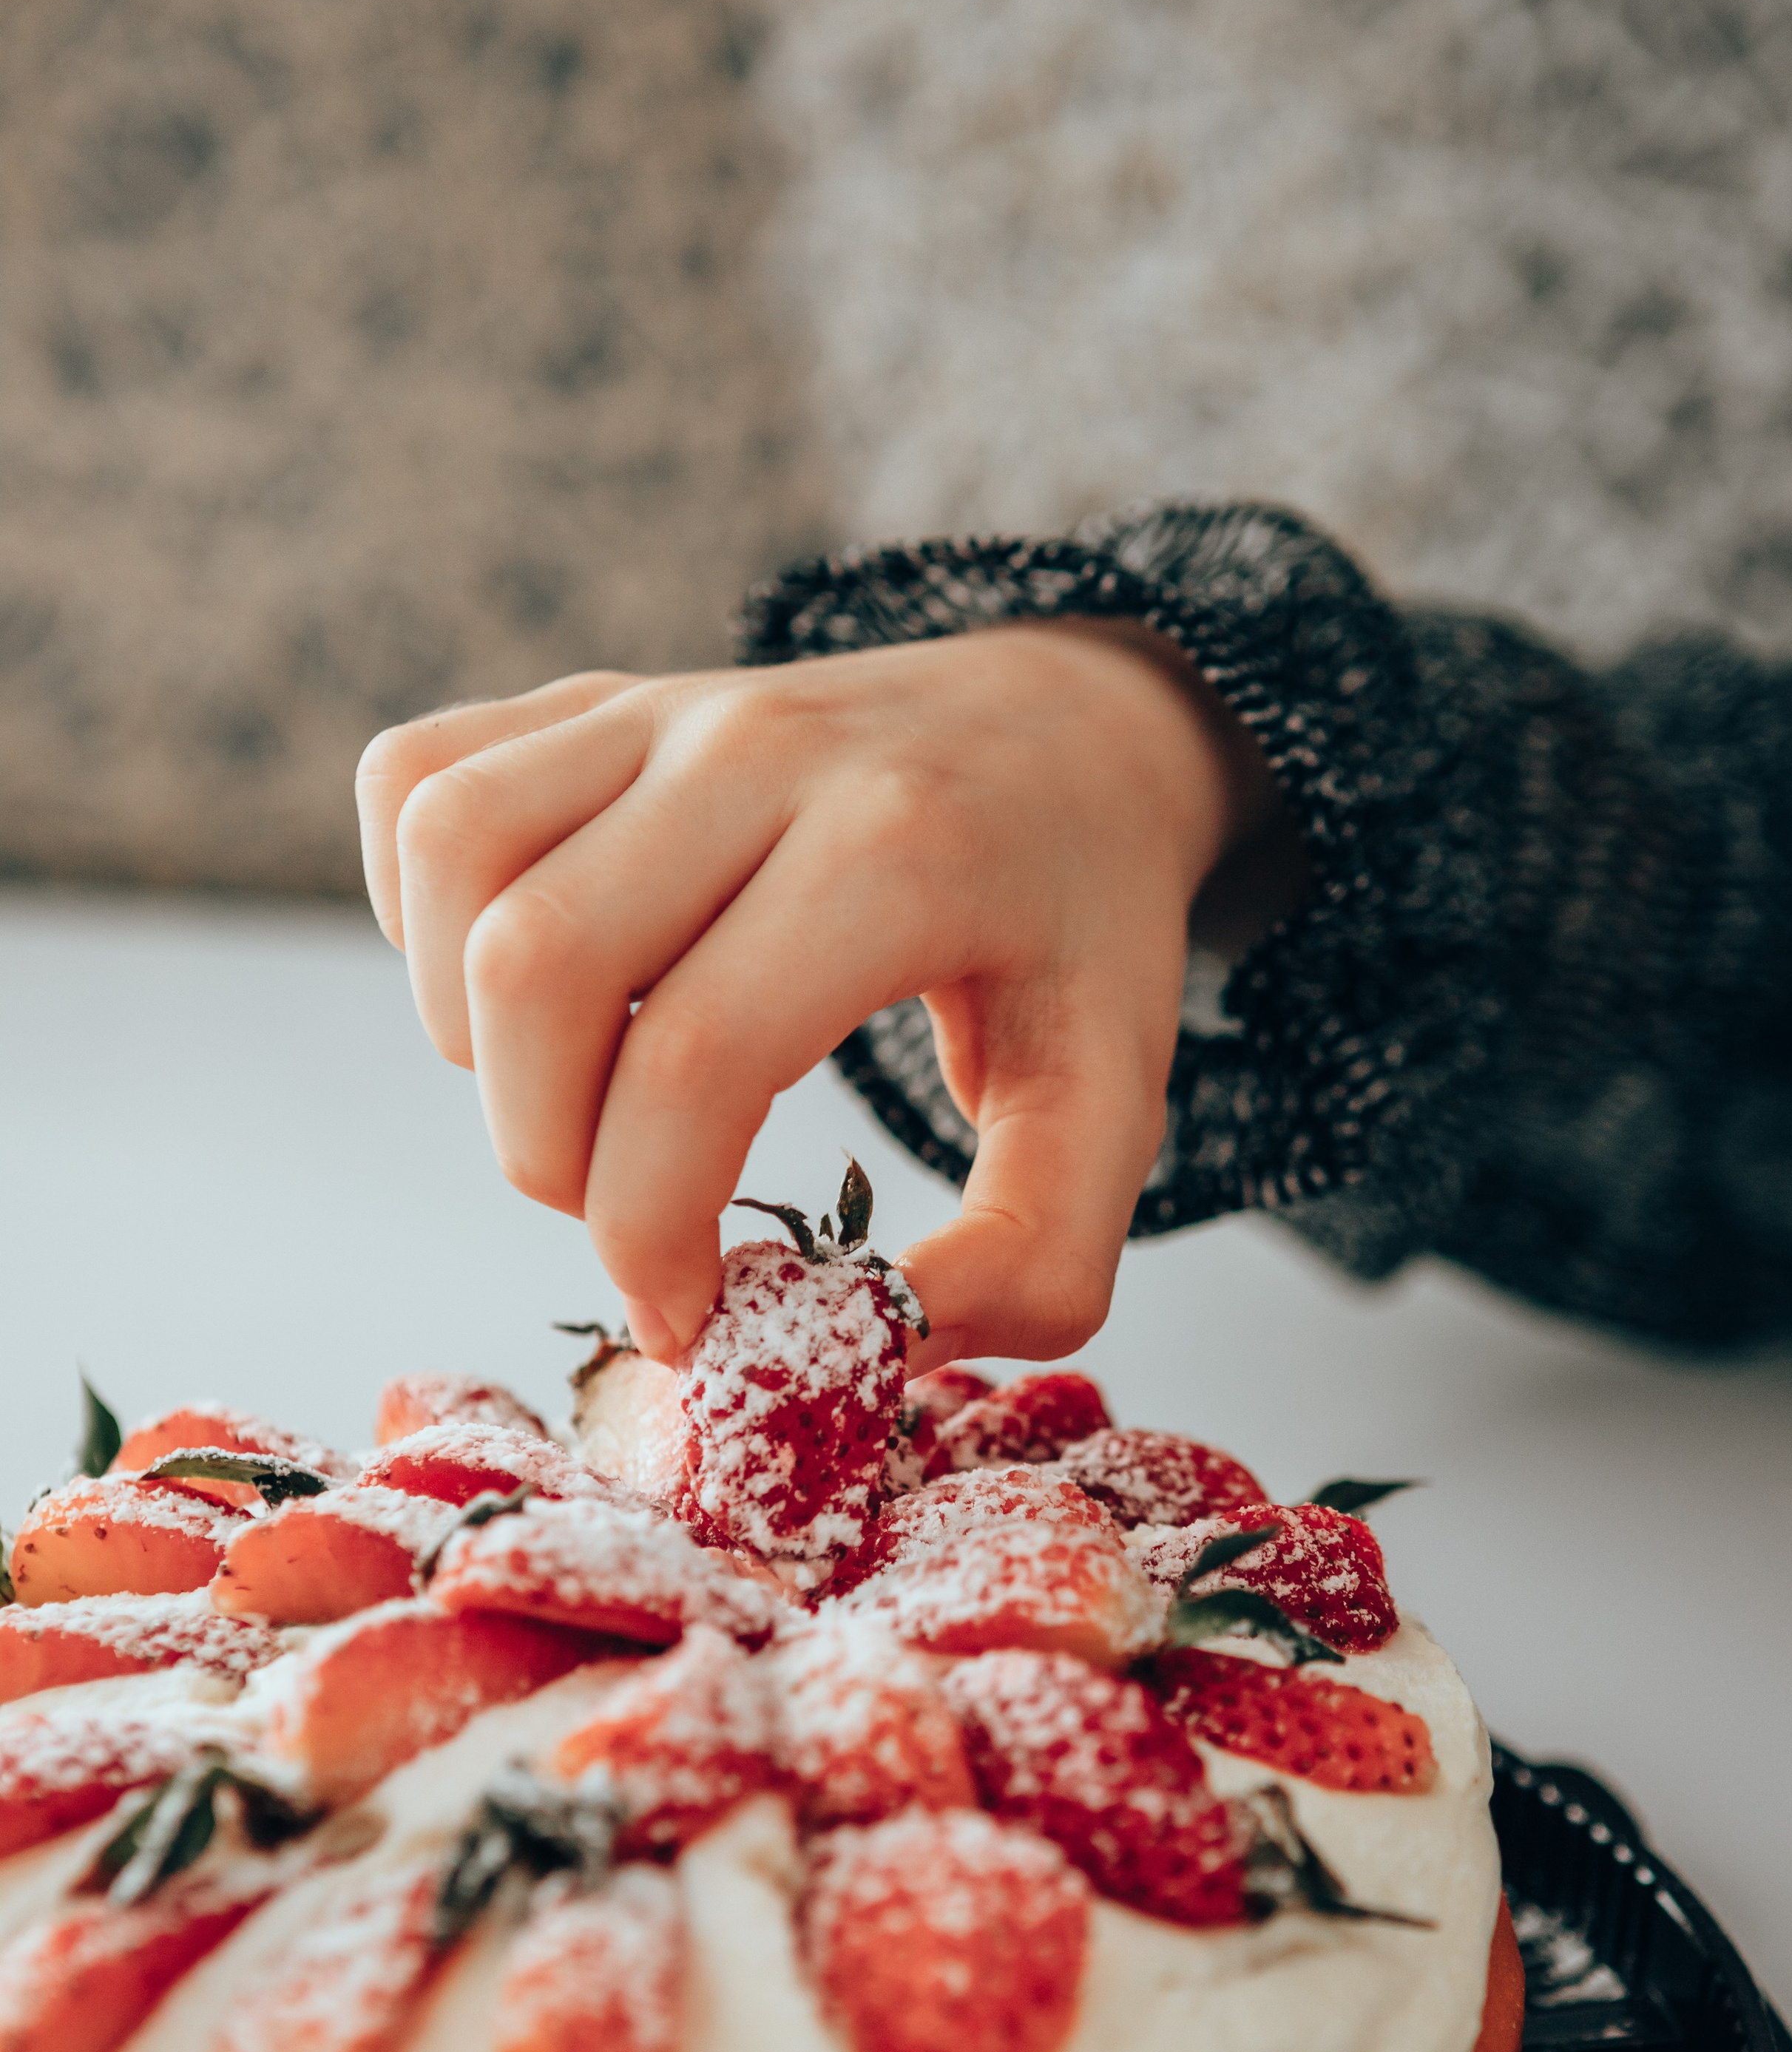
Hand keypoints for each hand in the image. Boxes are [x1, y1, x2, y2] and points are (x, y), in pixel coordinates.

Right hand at [356, 622, 1292, 1367]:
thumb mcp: (1114, 1108)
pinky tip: (527, 988)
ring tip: (578, 1096)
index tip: (688, 1321)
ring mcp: (662, 706)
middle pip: (539, 964)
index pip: (695, 1060)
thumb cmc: (1078, 934)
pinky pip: (417, 782)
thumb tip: (867, 1354)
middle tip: (630, 1218)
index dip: (649, 1233)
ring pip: (456, 857)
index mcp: (900, 850)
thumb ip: (1032, 1261)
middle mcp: (761, 749)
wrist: (1070, 732)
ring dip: (472, 1030)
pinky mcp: (589, 697)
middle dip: (550, 1154)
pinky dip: (424, 911)